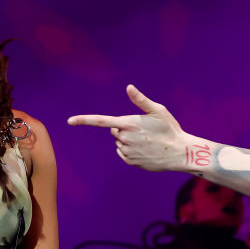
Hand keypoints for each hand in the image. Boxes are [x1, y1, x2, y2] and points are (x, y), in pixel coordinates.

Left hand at [68, 85, 190, 171]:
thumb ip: (141, 100)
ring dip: (128, 140)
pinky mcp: (130, 161)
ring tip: (147, 141)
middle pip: (114, 130)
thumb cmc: (170, 129)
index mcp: (128, 123)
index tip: (69, 121)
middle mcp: (124, 138)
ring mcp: (126, 151)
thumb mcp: (158, 111)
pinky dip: (131, 150)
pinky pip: (123, 153)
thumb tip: (128, 87)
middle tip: (143, 130)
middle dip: (124, 128)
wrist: (179, 153)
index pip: (101, 121)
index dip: (84, 120)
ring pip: (119, 142)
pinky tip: (145, 150)